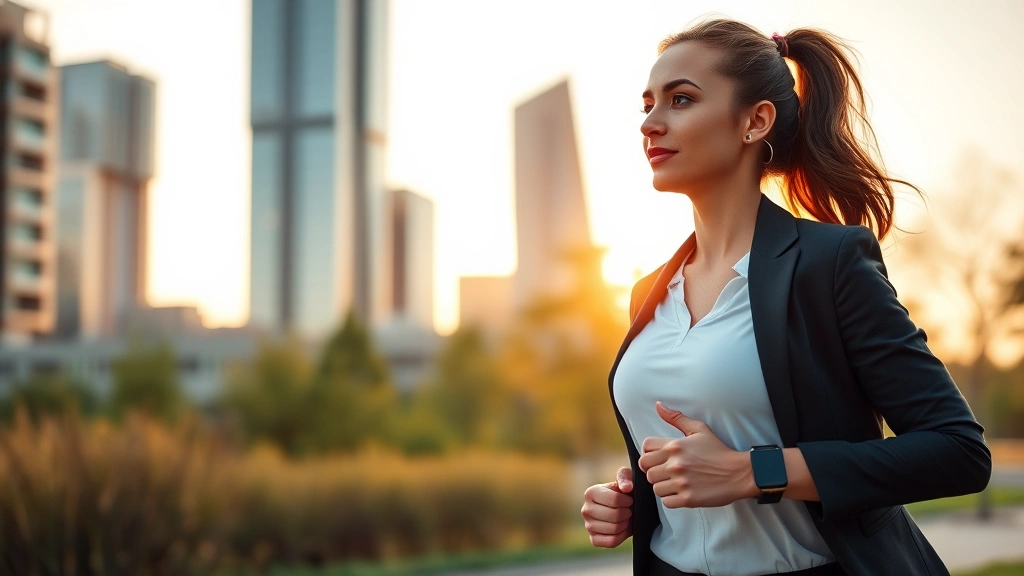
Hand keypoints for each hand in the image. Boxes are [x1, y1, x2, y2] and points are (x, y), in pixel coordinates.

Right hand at [581, 466, 633, 547]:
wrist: (621, 508)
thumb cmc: (623, 492)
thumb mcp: (625, 479)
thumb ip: (626, 477)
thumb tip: (626, 488)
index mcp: (590, 493)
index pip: (615, 500)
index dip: (628, 501)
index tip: (630, 500)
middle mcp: (585, 509)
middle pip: (614, 516)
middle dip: (627, 513)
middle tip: (628, 510)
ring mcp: (588, 526)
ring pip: (614, 529)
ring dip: (625, 524)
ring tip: (625, 518)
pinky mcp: (593, 539)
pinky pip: (611, 542)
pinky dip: (621, 536)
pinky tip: (622, 529)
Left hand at [638, 401, 754, 507]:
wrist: (738, 473)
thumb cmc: (718, 450)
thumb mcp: (699, 429)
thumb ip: (676, 417)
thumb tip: (658, 405)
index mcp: (674, 445)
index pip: (645, 448)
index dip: (648, 453)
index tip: (656, 458)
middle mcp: (675, 464)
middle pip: (646, 469)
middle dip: (654, 470)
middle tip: (665, 472)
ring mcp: (681, 482)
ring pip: (655, 487)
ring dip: (663, 486)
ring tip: (675, 482)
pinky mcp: (688, 499)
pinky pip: (666, 502)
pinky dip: (671, 499)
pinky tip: (681, 492)